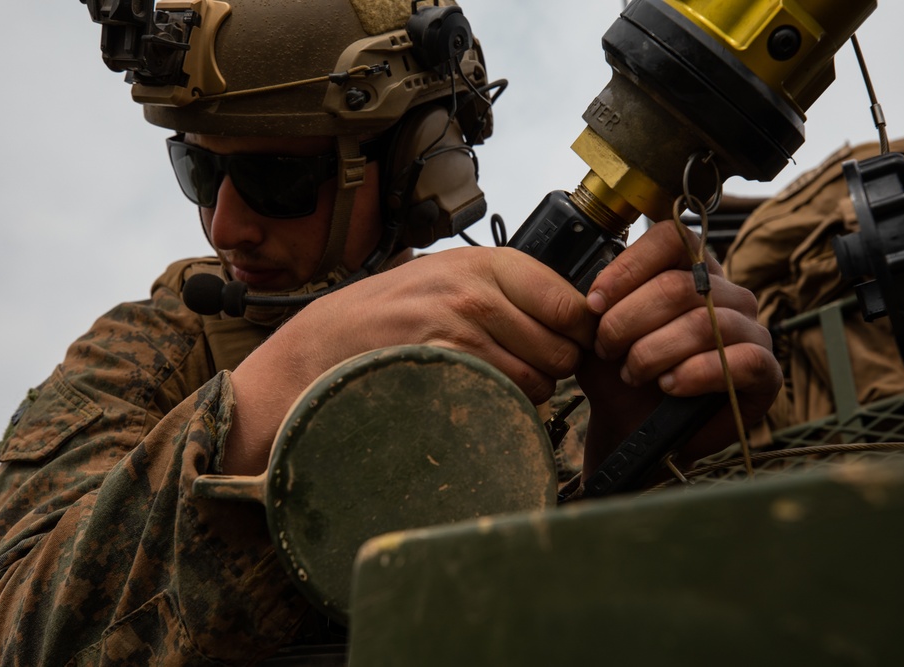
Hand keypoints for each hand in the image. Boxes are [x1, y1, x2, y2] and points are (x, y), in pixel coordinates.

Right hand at [225, 246, 595, 473]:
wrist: (324, 344)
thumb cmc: (390, 312)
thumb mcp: (448, 277)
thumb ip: (506, 289)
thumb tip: (575, 314)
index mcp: (486, 263)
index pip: (571, 303)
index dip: (579, 332)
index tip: (569, 343)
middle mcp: (476, 293)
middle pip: (563, 349)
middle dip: (553, 365)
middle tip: (524, 365)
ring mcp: (458, 335)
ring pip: (539, 381)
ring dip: (527, 390)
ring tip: (492, 379)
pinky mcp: (444, 372)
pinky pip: (505, 400)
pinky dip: (501, 405)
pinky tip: (475, 393)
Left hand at [576, 220, 780, 477]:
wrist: (633, 426)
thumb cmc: (620, 373)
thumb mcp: (598, 332)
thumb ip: (599, 303)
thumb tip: (591, 287)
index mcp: (690, 269)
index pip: (670, 238)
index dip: (628, 268)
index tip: (593, 304)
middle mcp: (728, 292)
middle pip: (679, 286)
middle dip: (629, 320)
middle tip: (606, 350)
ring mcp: (752, 329)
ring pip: (702, 324)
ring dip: (653, 351)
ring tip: (632, 374)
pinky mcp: (767, 372)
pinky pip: (741, 361)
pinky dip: (696, 374)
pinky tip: (669, 386)